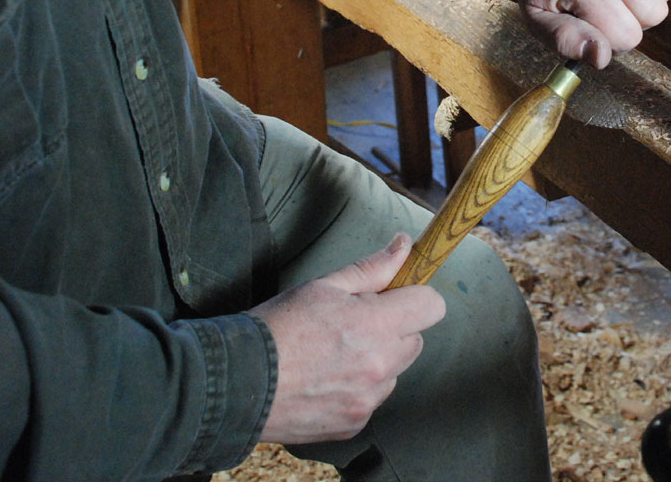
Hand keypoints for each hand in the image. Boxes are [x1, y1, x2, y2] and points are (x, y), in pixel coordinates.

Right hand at [253, 233, 445, 443]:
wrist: (238, 382)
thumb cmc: (278, 327)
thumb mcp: (325, 286)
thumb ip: (372, 268)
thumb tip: (403, 245)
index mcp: (377, 326)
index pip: (432, 306)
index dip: (415, 296)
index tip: (394, 296)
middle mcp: (380, 367)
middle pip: (415, 340)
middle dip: (394, 327)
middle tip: (354, 323)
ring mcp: (368, 400)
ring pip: (394, 371)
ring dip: (377, 360)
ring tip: (334, 353)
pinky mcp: (354, 424)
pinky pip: (372, 399)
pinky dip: (358, 388)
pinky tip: (326, 378)